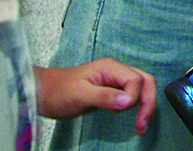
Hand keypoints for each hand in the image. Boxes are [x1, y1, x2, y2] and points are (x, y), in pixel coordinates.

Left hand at [37, 60, 157, 130]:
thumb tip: (128, 102)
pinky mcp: (111, 91)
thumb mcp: (80, 95)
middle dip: (149, 102)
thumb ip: (105, 97)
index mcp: (110, 68)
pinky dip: (137, 107)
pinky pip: (132, 96)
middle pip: (145, 81)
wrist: (43, 93)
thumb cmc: (57, 92)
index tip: (125, 111)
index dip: (135, 97)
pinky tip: (133, 118)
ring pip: (141, 88)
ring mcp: (114, 81)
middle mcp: (115, 72)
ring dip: (146, 105)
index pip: (136, 80)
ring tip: (141, 125)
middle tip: (143, 124)